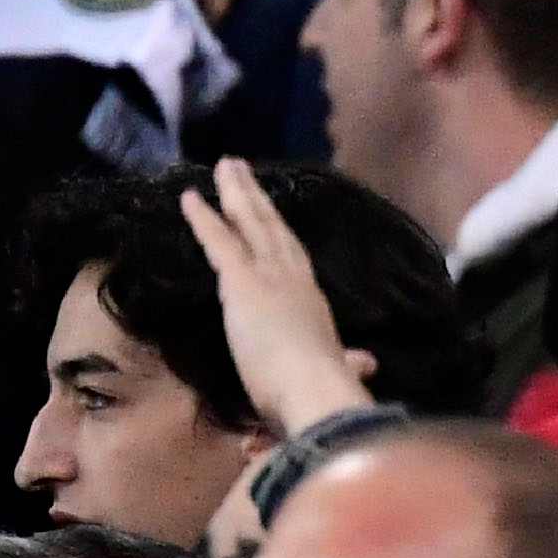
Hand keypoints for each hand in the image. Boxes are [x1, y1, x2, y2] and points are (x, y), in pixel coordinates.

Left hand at [181, 159, 379, 431]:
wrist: (317, 391)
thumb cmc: (321, 389)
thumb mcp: (336, 371)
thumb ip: (347, 363)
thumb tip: (367, 364)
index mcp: (312, 302)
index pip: (293, 259)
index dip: (279, 234)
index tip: (268, 212)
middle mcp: (295, 280)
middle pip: (274, 229)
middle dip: (256, 198)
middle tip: (238, 168)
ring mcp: (271, 276)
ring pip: (252, 225)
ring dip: (237, 193)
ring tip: (224, 166)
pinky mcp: (244, 282)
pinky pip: (221, 243)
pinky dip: (205, 218)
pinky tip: (190, 198)